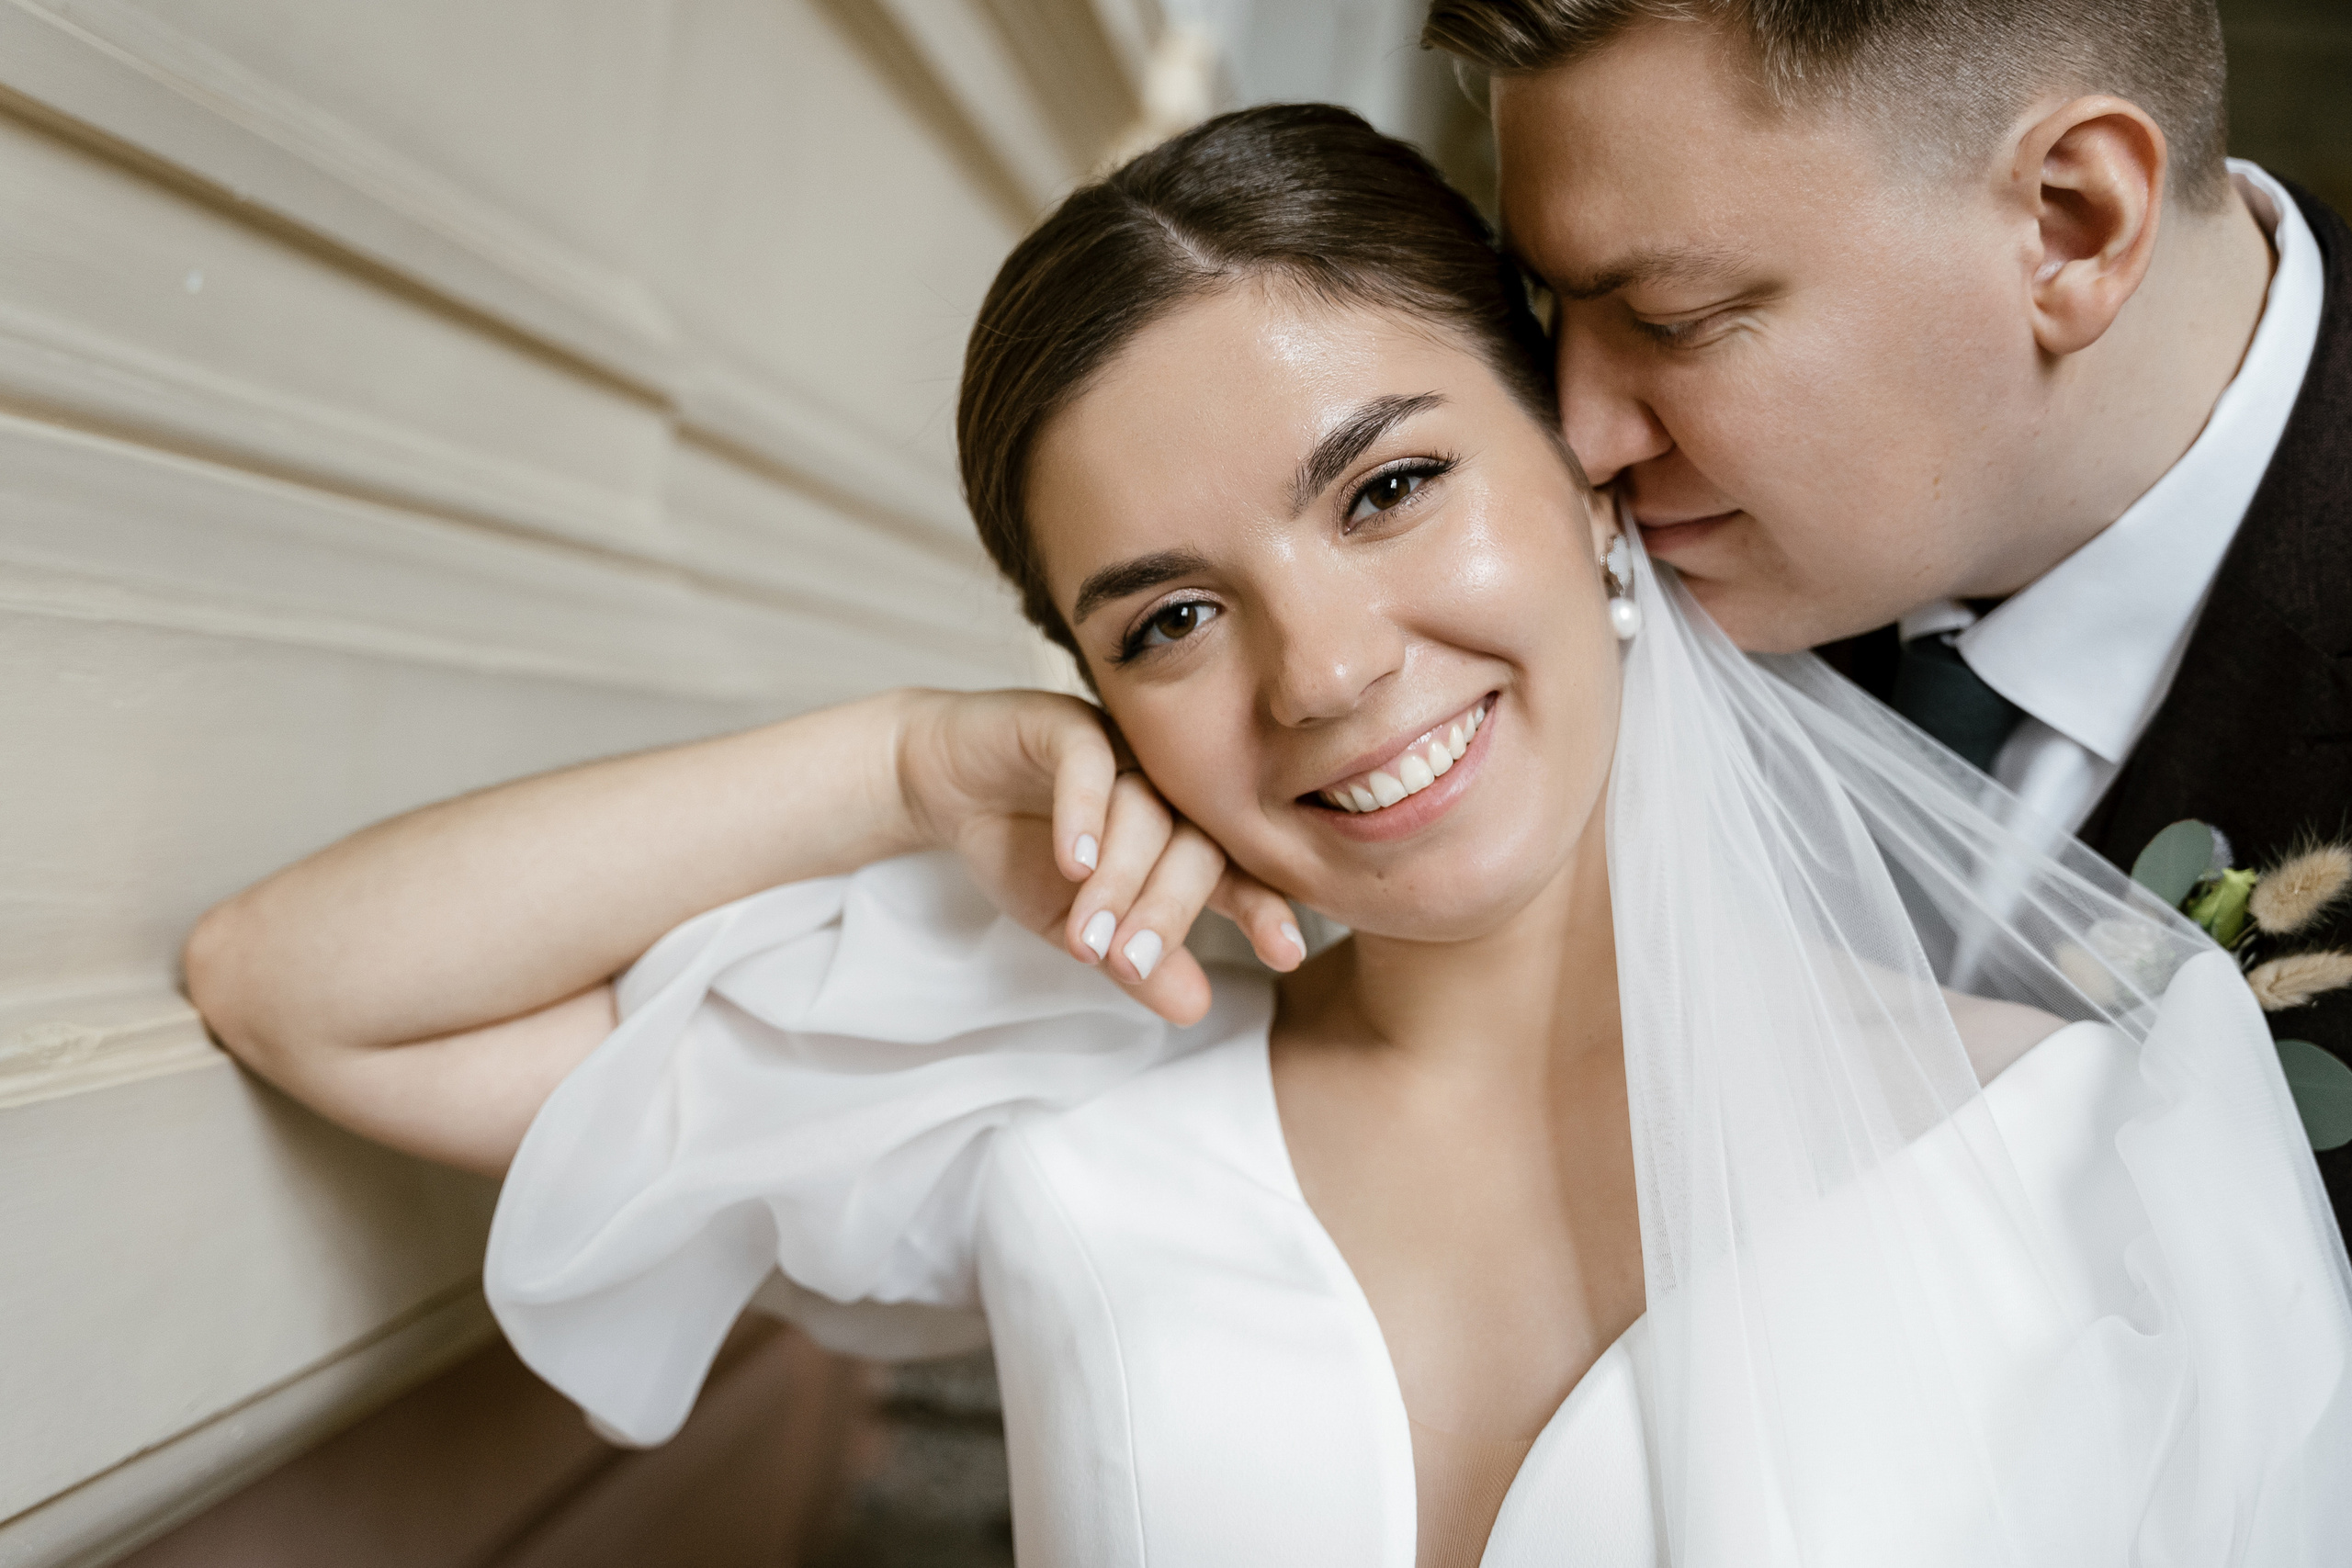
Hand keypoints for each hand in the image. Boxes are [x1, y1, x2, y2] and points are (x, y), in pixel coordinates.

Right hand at [895, 689, 1303, 1023]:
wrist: (942, 786)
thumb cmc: (1021, 849)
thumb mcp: (1077, 925)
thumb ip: (1135, 965)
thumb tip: (1196, 1010)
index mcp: (1180, 833)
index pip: (1235, 871)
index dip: (1262, 908)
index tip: (1284, 952)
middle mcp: (1163, 789)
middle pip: (1194, 845)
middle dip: (1166, 911)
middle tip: (1132, 963)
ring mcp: (1121, 751)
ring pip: (1143, 811)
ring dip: (1119, 880)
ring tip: (1088, 935)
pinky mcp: (1064, 723)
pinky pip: (1088, 764)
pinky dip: (1084, 814)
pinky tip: (1074, 863)